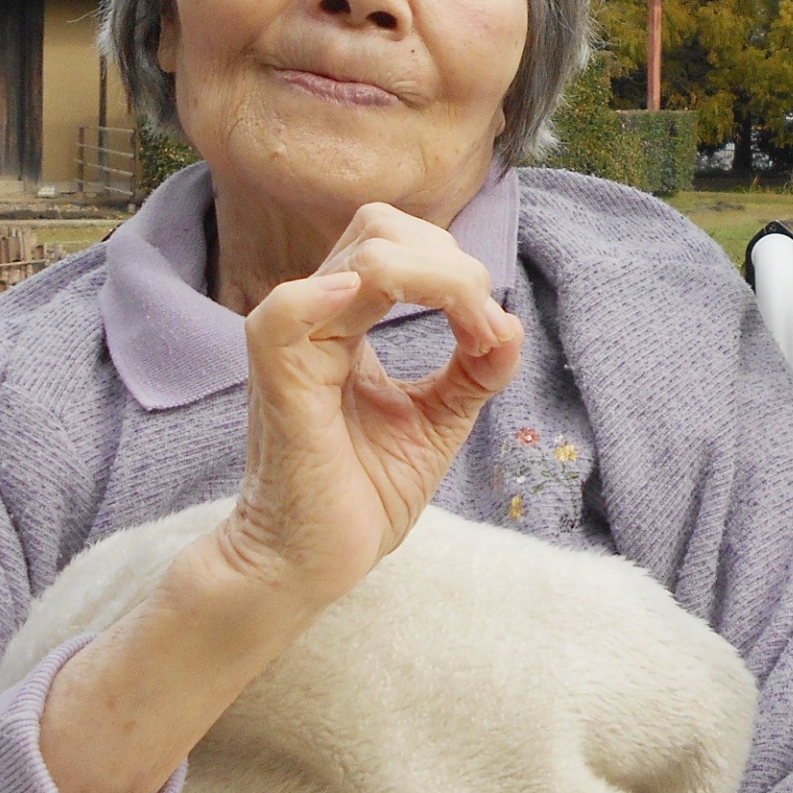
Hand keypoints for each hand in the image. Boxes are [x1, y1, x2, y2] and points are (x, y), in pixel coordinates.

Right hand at [209, 203, 523, 612]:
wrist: (313, 564)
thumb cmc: (361, 495)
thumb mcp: (436, 422)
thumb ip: (472, 371)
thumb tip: (512, 324)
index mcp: (348, 321)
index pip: (399, 244)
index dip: (457, 271)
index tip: (492, 336)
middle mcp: (319, 320)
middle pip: (383, 229)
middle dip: (451, 265)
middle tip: (482, 332)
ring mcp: (296, 347)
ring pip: (363, 258)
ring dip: (437, 281)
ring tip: (471, 337)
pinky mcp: (281, 384)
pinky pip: (285, 315)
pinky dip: (327, 296)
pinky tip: (367, 301)